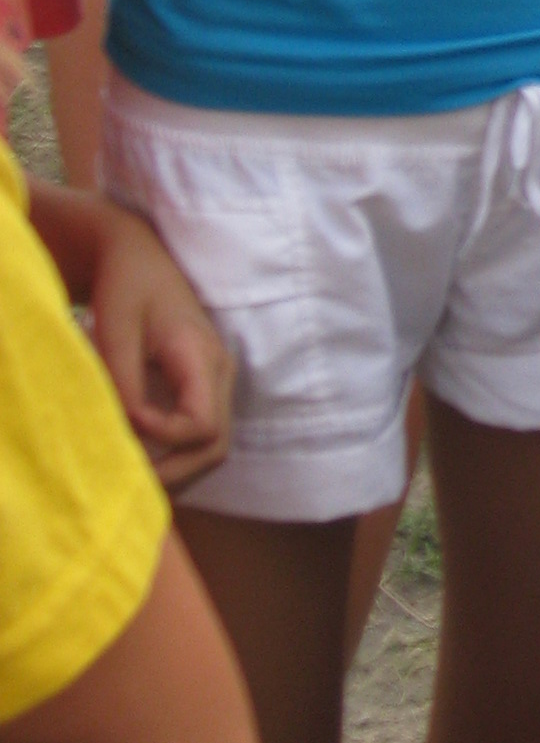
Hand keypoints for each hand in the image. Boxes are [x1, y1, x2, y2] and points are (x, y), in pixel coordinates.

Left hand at [83, 201, 233, 492]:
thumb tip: (128, 430)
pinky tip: (143, 456)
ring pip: (213, 446)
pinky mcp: (202, 386)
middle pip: (216, 445)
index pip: (201, 423)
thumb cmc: (127, 287)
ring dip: (178, 468)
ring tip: (136, 476)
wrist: (140, 259)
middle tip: (131, 483)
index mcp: (202, 357)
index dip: (162, 434)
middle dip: (176, 471)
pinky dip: (176, 453)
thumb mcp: (116, 328)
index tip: (124, 419)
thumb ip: (123, 380)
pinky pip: (201, 434)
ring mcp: (216, 381)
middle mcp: (219, 374)